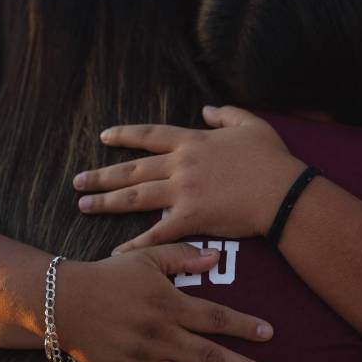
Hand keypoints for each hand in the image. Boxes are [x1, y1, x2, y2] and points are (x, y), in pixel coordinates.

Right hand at [59, 244, 275, 361]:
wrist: (62, 301)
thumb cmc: (109, 277)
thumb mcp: (146, 259)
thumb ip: (183, 257)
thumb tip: (216, 257)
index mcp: (169, 305)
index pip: (215, 317)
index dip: (243, 325)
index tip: (269, 334)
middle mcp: (159, 336)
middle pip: (208, 356)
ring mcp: (141, 361)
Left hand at [77, 107, 306, 253]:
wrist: (283, 192)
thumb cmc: (272, 160)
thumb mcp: (251, 125)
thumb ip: (225, 114)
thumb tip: (205, 109)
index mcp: (193, 142)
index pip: (150, 136)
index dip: (125, 136)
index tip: (104, 137)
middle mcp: (181, 164)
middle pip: (133, 169)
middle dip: (102, 175)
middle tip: (78, 182)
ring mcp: (183, 192)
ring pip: (135, 196)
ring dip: (107, 202)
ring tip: (83, 206)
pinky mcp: (191, 218)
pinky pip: (157, 233)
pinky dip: (135, 244)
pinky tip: (116, 251)